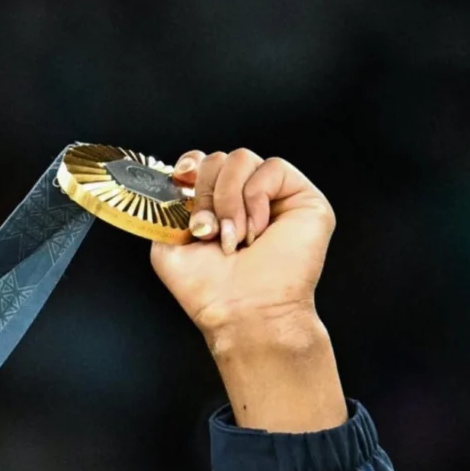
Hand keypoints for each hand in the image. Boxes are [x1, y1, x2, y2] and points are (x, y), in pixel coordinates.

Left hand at [149, 149, 335, 341]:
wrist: (242, 312)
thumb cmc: (210, 290)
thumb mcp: (168, 246)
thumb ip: (166, 209)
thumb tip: (173, 180)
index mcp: (217, 207)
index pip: (203, 162)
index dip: (191, 164)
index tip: (181, 179)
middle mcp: (246, 199)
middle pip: (219, 158)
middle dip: (207, 194)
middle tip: (210, 232)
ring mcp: (275, 197)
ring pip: (242, 158)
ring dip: (229, 200)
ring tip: (235, 238)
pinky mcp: (303, 198)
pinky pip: (272, 167)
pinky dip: (256, 198)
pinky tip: (257, 231)